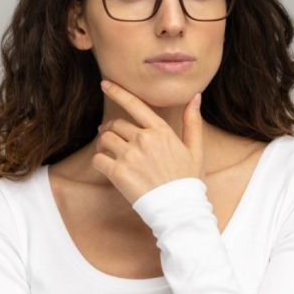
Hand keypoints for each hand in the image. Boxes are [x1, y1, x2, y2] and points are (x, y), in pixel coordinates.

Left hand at [94, 79, 204, 204]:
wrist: (179, 210)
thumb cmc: (188, 181)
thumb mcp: (195, 149)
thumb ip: (193, 122)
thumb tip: (196, 96)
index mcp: (161, 131)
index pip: (135, 104)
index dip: (118, 92)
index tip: (105, 83)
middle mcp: (144, 139)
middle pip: (116, 125)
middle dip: (110, 130)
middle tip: (110, 137)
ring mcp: (130, 155)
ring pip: (104, 140)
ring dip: (103, 146)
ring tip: (108, 154)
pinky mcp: (118, 173)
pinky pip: (98, 159)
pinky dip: (99, 162)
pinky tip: (106, 168)